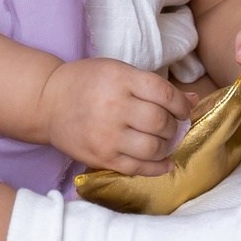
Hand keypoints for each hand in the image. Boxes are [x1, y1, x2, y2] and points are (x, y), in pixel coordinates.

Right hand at [40, 58, 190, 176]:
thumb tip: (192, 100)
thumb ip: (153, 86)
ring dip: (167, 146)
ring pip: (153, 148)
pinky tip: (163, 161)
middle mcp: (114, 107)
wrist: (47, 102)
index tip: (183, 109)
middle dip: (174, 126)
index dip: (181, 104)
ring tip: (164, 141)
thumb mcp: (118, 72)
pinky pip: (138, 168)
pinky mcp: (101, 157)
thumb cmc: (86, 82)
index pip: (164, 94)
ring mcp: (107, 135)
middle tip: (171, 125)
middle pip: (160, 122)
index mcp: (120, 80)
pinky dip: (157, 167)